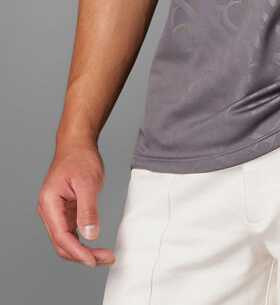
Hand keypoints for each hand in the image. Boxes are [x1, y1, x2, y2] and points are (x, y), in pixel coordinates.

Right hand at [36, 142, 115, 267]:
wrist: (78, 144)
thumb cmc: (80, 158)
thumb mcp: (88, 182)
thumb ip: (88, 209)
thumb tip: (90, 235)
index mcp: (49, 203)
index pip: (61, 236)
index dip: (78, 252)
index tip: (94, 260)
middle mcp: (48, 211)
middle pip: (62, 243)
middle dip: (83, 255)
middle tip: (106, 258)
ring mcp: (56, 212)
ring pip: (66, 241)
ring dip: (83, 251)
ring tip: (105, 255)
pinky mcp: (64, 211)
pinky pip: (71, 233)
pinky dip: (83, 241)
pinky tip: (96, 245)